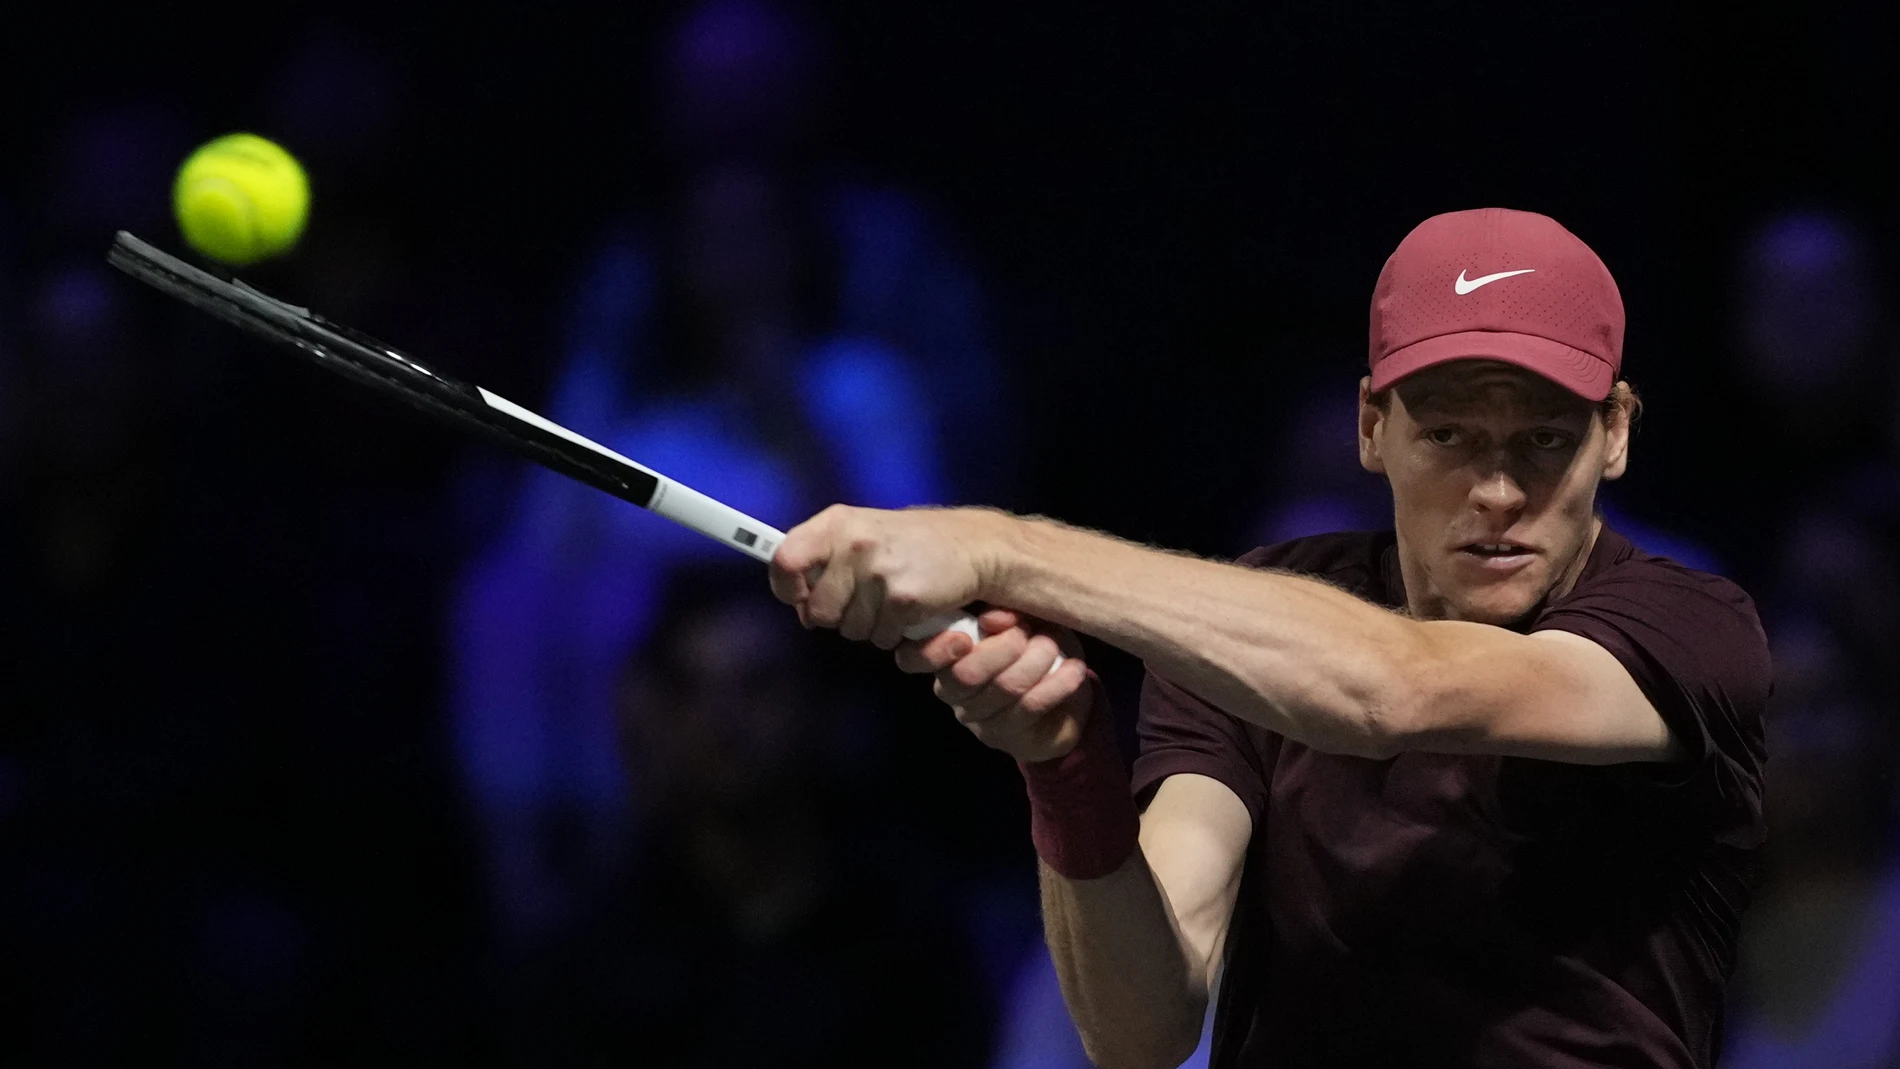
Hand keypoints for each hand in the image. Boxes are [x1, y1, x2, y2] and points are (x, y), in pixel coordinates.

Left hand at [770, 505, 1009, 649]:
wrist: (974, 548)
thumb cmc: (913, 545)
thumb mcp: (862, 534)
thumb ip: (825, 559)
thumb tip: (796, 599)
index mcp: (837, 523)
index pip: (785, 560)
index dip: (786, 588)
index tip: (798, 598)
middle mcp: (854, 544)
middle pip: (818, 611)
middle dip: (840, 616)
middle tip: (867, 598)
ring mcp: (878, 572)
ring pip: (850, 631)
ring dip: (871, 626)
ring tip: (893, 599)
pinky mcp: (903, 599)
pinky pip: (883, 638)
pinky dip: (898, 633)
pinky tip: (913, 609)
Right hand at [896, 609, 1093, 762]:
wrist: (1064, 692)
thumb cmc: (1035, 644)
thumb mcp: (1023, 620)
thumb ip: (1005, 614)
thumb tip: (991, 620)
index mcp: (945, 655)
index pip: (912, 658)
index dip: (932, 649)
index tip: (964, 636)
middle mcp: (952, 690)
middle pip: (965, 674)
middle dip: (1005, 648)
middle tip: (1029, 634)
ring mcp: (977, 717)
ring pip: (1004, 688)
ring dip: (1037, 661)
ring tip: (1055, 647)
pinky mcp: (1006, 736)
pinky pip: (1031, 707)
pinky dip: (1057, 683)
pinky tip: (1074, 670)